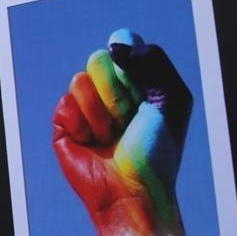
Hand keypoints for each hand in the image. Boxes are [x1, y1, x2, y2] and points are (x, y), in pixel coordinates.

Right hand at [50, 30, 191, 235]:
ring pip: (79, 80)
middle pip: (98, 59)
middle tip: (129, 120)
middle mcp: (109, 88)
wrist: (133, 190)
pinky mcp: (64, 121)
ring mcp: (85, 103)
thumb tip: (114, 44)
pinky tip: (92, 142)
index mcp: (136, 78)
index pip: (123, 45)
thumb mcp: (172, 99)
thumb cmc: (157, 151)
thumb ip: (152, 61)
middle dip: (117, 94)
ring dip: (101, 114)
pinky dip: (83, 126)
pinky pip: (65, 103)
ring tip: (110, 136)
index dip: (132, 68)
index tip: (145, 96)